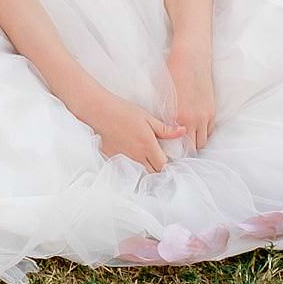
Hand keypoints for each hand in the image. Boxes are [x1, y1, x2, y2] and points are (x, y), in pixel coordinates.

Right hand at [69, 85, 184, 171]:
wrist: (99, 111)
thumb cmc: (124, 111)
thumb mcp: (147, 118)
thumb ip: (165, 129)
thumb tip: (183, 131)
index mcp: (148, 146)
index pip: (163, 165)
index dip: (168, 163)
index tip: (167, 156)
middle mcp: (137, 156)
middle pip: (153, 172)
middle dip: (158, 168)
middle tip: (158, 158)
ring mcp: (125, 159)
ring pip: (140, 172)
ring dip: (145, 168)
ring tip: (146, 158)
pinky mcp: (113, 159)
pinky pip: (127, 168)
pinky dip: (132, 166)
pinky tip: (131, 155)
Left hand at [166, 48, 215, 149]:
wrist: (190, 59)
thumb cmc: (172, 73)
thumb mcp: (162, 95)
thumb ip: (163, 114)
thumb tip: (161, 127)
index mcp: (178, 117)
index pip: (177, 144)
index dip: (174, 150)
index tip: (168, 151)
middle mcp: (193, 120)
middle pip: (192, 147)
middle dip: (185, 150)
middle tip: (178, 149)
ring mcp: (204, 116)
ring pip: (202, 141)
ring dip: (195, 142)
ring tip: (187, 141)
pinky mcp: (212, 111)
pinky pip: (209, 130)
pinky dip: (203, 133)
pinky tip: (195, 130)